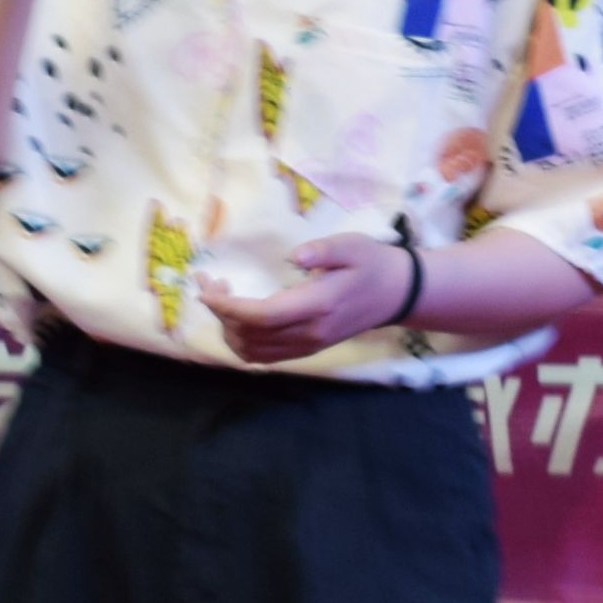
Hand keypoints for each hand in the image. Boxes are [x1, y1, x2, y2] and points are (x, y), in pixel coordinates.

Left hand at [207, 230, 421, 364]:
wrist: (396, 294)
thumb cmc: (372, 263)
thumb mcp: (352, 246)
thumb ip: (324, 250)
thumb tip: (296, 255)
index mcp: (317, 306)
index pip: (262, 316)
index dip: (228, 307)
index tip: (206, 288)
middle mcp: (309, 333)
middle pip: (251, 336)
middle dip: (220, 313)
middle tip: (210, 284)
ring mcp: (308, 345)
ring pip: (253, 352)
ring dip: (229, 330)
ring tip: (223, 300)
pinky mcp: (307, 349)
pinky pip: (264, 356)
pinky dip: (242, 342)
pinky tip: (238, 318)